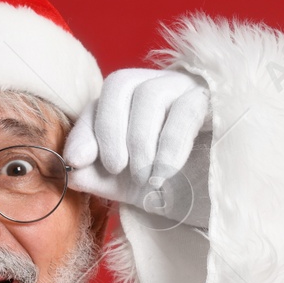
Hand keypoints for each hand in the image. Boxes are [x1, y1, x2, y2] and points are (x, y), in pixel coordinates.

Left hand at [64, 68, 209, 221]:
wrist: (213, 198)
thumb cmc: (165, 184)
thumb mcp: (122, 184)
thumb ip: (92, 175)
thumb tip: (70, 169)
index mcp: (128, 102)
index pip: (98, 101)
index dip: (84, 130)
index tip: (77, 161)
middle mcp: (155, 85)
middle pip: (120, 84)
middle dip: (110, 130)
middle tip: (116, 169)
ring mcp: (185, 88)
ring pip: (151, 94)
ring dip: (141, 141)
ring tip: (145, 178)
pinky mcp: (213, 101)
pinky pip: (186, 109)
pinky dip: (169, 145)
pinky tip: (164, 173)